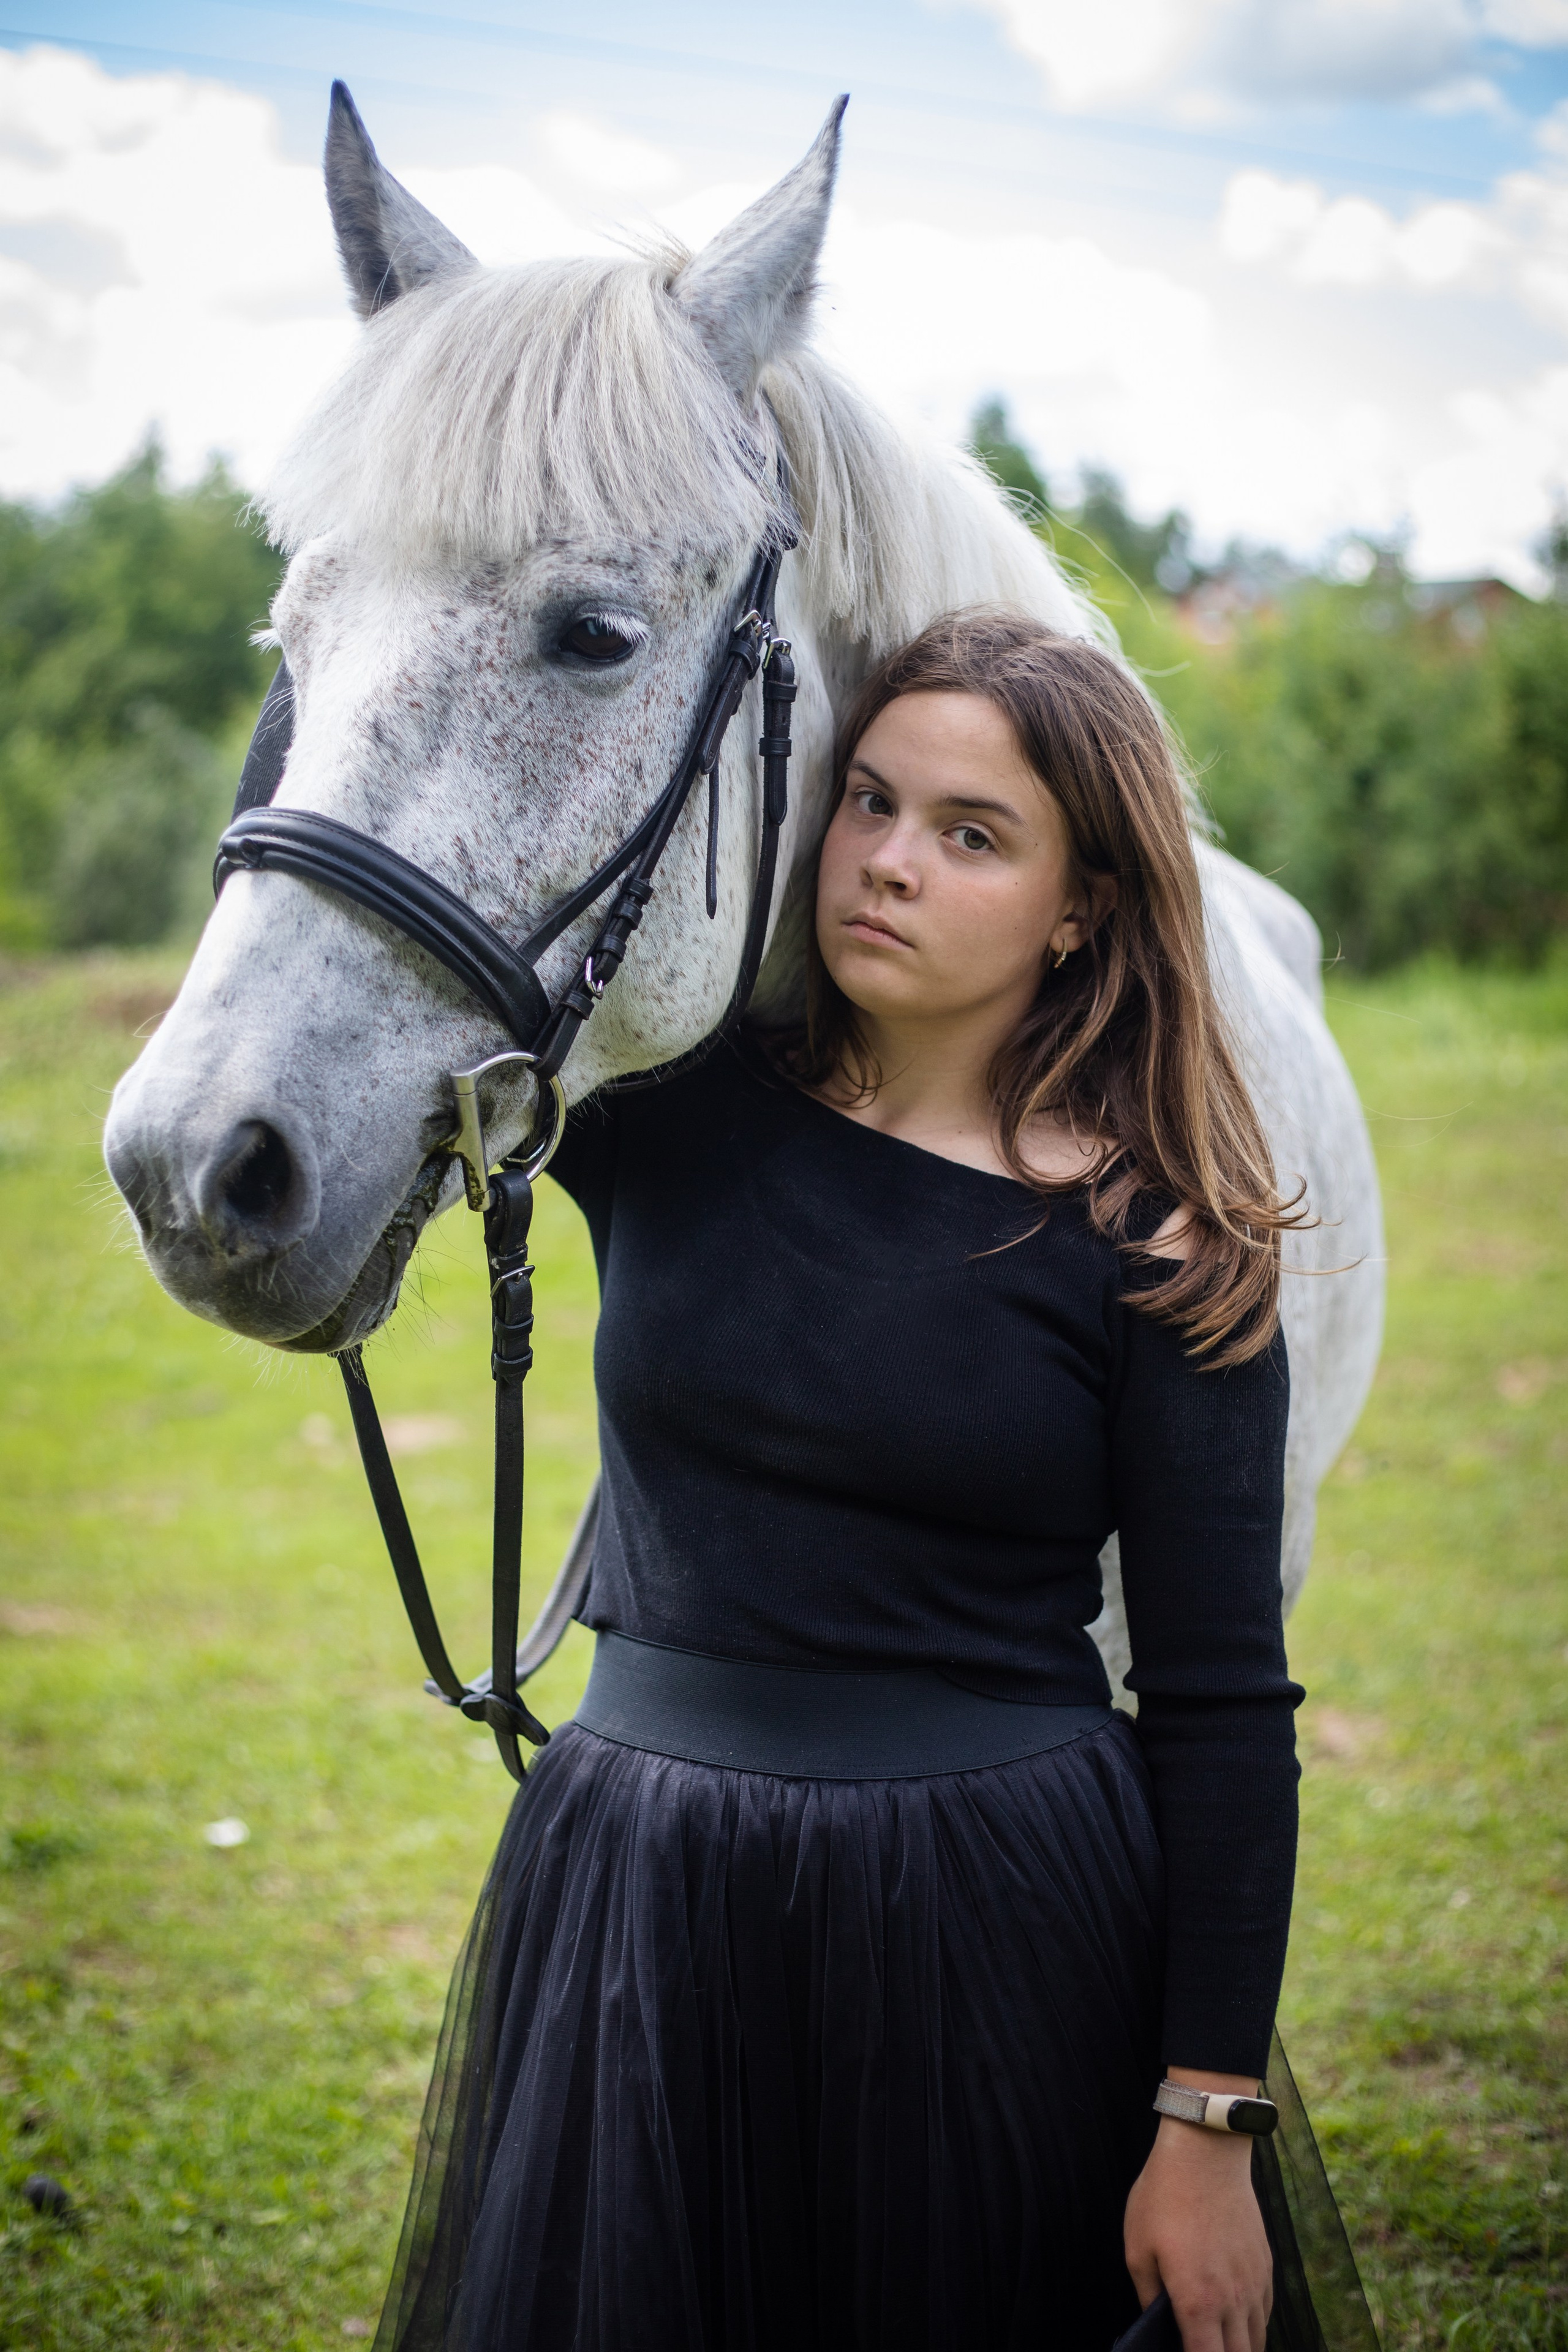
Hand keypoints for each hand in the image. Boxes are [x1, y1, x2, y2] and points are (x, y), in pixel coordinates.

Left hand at [1124, 2075, 1272, 2351]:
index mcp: (1198, 2302)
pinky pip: (1265, 2313)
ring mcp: (1254, 2283)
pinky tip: (1236, 2324)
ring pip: (1256, 2340)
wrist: (1206, 2151)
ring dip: (1239, 2348)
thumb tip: (1155, 2324)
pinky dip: (1253, 2327)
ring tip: (1216, 2342)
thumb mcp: (1138, 2248)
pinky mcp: (1266, 2265)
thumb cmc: (1164, 2196)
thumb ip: (1148, 2297)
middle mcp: (1233, 2300)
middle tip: (1197, 2345)